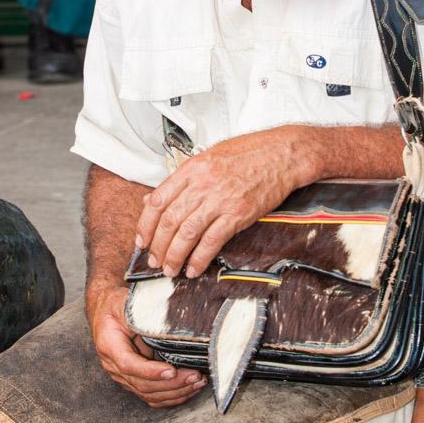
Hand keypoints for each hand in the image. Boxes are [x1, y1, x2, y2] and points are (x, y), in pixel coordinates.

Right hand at [89, 285, 206, 406]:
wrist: (105, 311)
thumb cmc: (117, 304)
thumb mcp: (127, 302)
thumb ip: (143, 312)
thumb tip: (169, 318)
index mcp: (110, 345)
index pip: (129, 364)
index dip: (150, 371)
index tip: (171, 370)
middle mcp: (114, 366)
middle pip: (142, 384)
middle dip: (171, 383)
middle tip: (195, 375)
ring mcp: (123, 376)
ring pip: (148, 394)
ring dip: (175, 392)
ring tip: (197, 383)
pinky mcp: (133, 380)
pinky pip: (151, 395)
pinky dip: (170, 397)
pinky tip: (188, 390)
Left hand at [135, 126, 315, 279]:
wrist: (282, 154)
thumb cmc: (248, 153)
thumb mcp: (209, 157)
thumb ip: (181, 179)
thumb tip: (153, 199)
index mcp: (192, 168)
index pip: (158, 199)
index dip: (145, 224)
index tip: (142, 240)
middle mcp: (202, 184)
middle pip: (170, 220)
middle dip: (158, 246)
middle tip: (155, 261)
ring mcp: (220, 199)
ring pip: (187, 233)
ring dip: (175, 256)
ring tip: (170, 269)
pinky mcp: (238, 214)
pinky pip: (212, 241)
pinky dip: (199, 258)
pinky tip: (193, 268)